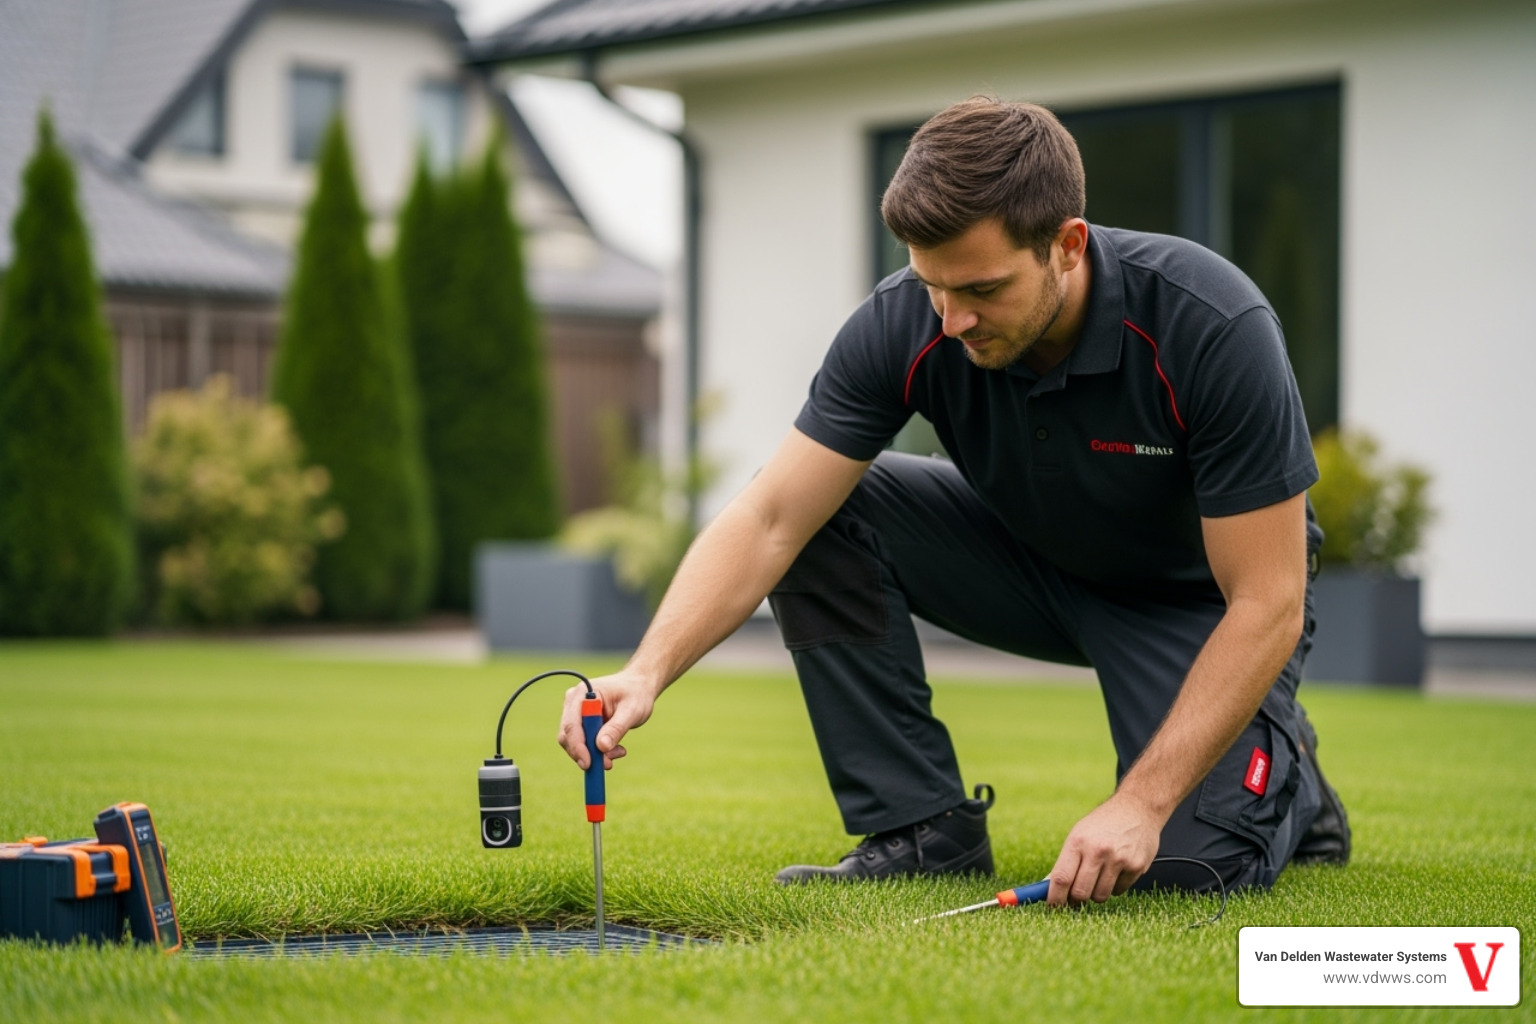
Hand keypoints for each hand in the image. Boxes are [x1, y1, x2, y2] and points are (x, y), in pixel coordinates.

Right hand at [556, 671, 659, 769]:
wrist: (639, 688)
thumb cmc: (636, 694)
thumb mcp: (632, 710)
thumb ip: (616, 728)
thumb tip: (601, 747)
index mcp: (583, 693)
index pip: (572, 724)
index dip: (577, 746)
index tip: (588, 763)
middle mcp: (574, 702)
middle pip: (568, 736)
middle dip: (586, 753)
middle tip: (608, 764)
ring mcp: (575, 713)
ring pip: (575, 743)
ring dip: (594, 754)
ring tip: (619, 752)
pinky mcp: (581, 724)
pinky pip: (583, 744)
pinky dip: (598, 752)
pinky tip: (616, 750)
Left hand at [1046, 793, 1163, 906]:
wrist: (1137, 808)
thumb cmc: (1103, 824)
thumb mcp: (1079, 835)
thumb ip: (1066, 862)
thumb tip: (1049, 889)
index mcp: (1078, 841)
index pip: (1061, 878)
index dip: (1055, 898)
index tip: (1053, 907)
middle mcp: (1098, 850)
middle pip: (1080, 893)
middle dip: (1076, 899)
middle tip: (1076, 895)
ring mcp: (1119, 859)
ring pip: (1100, 896)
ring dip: (1096, 893)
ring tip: (1099, 876)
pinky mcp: (1136, 866)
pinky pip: (1119, 891)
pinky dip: (1115, 887)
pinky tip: (1117, 869)